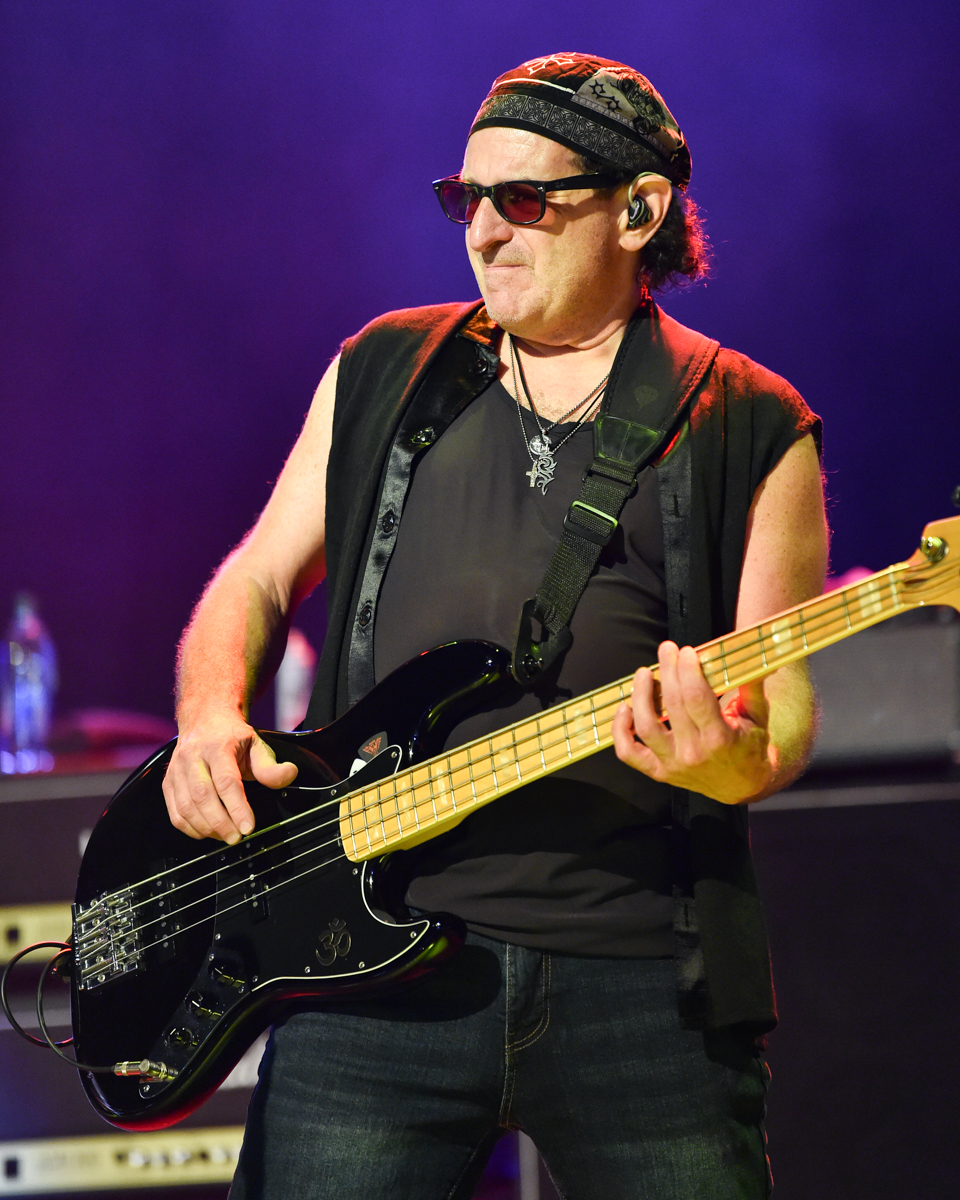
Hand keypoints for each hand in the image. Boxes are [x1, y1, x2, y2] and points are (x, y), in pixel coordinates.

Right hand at [162, 711, 298, 842]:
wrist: (204, 719)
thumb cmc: (232, 737)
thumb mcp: (257, 745)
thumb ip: (270, 766)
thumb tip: (289, 775)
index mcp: (217, 746)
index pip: (226, 781)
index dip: (237, 808)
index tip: (248, 827)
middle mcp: (192, 756)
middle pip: (202, 796)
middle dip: (221, 823)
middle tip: (237, 837)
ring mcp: (176, 770)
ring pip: (186, 807)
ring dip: (206, 828)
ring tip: (226, 835)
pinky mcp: (168, 782)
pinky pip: (175, 812)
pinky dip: (190, 828)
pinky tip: (208, 831)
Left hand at [611, 641, 774, 803]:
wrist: (741, 786)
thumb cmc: (749, 745)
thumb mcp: (758, 717)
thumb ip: (754, 688)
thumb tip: (757, 659)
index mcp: (720, 738)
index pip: (697, 698)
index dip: (687, 671)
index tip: (685, 651)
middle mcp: (694, 753)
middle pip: (672, 705)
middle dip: (667, 671)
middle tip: (667, 649)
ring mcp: (673, 764)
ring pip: (646, 726)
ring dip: (640, 696)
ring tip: (644, 673)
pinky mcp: (658, 772)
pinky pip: (628, 753)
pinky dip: (620, 730)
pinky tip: (625, 707)